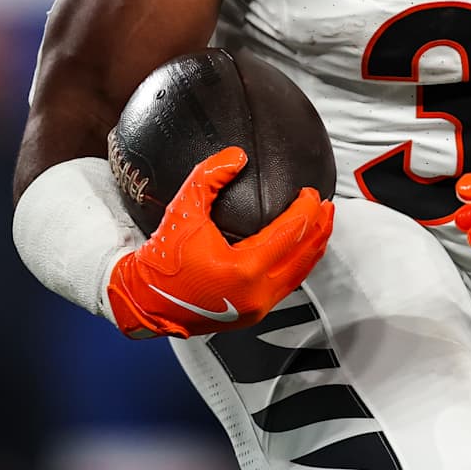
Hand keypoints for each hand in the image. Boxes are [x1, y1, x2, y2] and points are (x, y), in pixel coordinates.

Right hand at [105, 147, 332, 338]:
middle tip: (327, 204)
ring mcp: (256, 309)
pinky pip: (287, 285)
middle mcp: (256, 294)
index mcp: (243, 269)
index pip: (290, 234)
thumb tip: (237, 155)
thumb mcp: (183, 212)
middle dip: (320, 227)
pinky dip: (298, 264)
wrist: (143, 302)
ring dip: (314, 247)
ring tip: (322, 223)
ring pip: (299, 273)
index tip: (312, 191)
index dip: (306, 210)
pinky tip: (300, 248)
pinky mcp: (252, 315)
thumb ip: (209, 178)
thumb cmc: (162, 260)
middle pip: (304, 255)